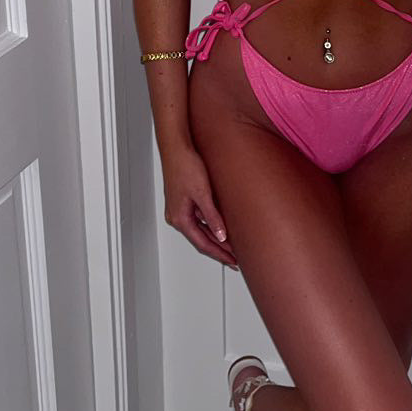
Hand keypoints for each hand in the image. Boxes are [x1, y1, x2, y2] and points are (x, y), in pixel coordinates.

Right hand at [161, 141, 238, 268]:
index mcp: (179, 218)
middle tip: (235, 260)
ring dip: (215, 239)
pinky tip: (221, 228)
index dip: (219, 255)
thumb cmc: (185, 166)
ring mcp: (179, 210)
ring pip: (200, 231)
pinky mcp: (183, 201)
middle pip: (201, 240)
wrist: (177, 148)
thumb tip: (221, 236)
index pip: (203, 244)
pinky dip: (210, 226)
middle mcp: (177, 217)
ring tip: (231, 247)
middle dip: (218, 251)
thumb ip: (212, 217)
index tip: (233, 262)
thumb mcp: (203, 194)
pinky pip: (198, 220)